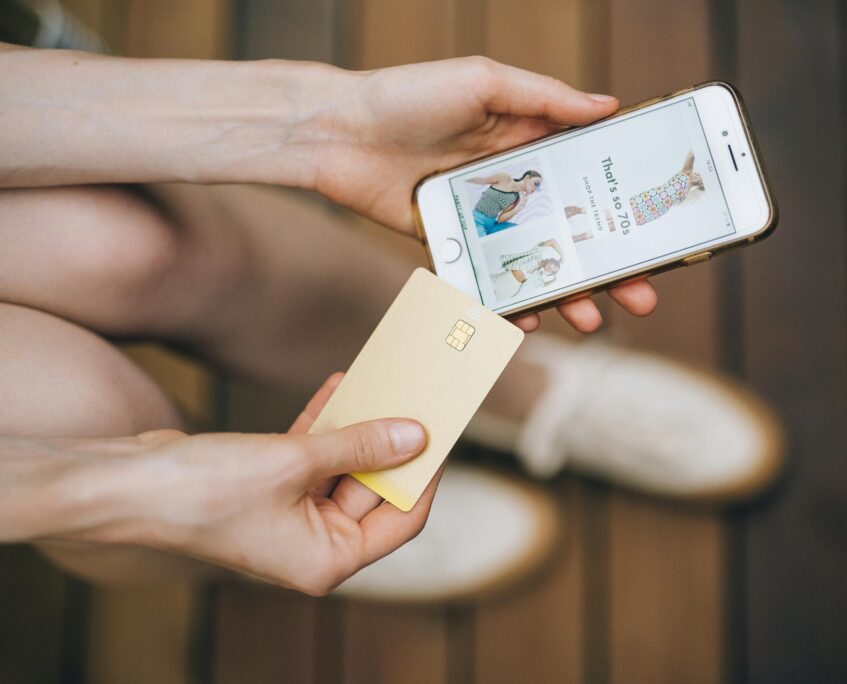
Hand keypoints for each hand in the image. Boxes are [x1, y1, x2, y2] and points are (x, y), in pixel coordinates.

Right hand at [76, 374, 436, 595]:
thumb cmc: (202, 491)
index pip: (401, 520)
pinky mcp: (271, 487)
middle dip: (392, 443)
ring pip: (344, 467)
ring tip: (384, 384)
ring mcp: (292, 516)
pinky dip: (325, 424)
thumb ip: (359, 448)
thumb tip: (414, 436)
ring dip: (359, 427)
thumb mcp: (294, 463)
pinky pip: (313, 455)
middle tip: (418, 400)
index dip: (425, 476)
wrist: (126, 483)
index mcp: (326, 559)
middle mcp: (313, 544)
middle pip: (373, 491)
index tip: (443, 436)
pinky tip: (340, 388)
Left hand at [306, 56, 657, 332]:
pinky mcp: (451, 243)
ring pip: (535, 261)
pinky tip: (528, 319)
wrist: (334, 132)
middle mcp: (512, 183)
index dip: (622, 207)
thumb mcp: (483, 81)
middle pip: (571, 231)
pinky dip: (507, 301)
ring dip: (565, 293)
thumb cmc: (406, 94)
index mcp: (528, 141)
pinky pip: (488, 278)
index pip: (588, 178)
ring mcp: (483, 218)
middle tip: (640, 296)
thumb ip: (544, 97)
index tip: (656, 233)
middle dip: (609, 266)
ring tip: (590, 319)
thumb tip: (608, 105)